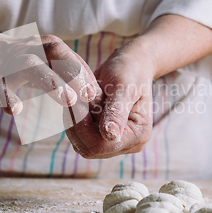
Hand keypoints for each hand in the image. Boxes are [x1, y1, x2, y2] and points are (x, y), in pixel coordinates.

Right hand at [0, 34, 99, 114]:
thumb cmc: (25, 62)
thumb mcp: (49, 63)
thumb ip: (70, 74)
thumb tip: (97, 94)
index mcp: (47, 46)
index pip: (70, 56)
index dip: (84, 74)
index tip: (96, 94)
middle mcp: (31, 50)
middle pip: (55, 54)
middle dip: (74, 74)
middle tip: (88, 96)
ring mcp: (10, 63)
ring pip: (30, 67)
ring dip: (51, 82)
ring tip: (67, 100)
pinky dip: (6, 97)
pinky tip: (15, 109)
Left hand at [63, 14, 211, 158]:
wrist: (132, 64)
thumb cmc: (130, 70)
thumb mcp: (123, 87)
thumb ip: (116, 112)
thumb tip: (110, 135)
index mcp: (138, 135)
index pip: (101, 146)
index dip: (82, 128)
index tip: (74, 103)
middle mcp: (129, 144)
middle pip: (90, 148)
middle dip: (77, 125)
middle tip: (73, 99)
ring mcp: (117, 142)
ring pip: (83, 145)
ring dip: (75, 123)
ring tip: (78, 99)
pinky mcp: (105, 136)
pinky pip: (82, 138)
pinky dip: (76, 122)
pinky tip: (78, 104)